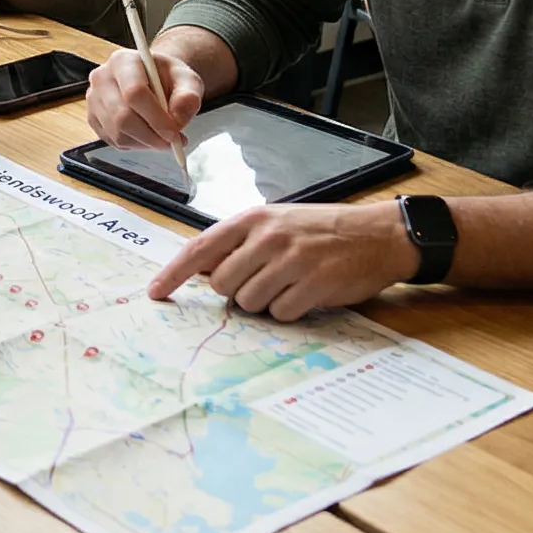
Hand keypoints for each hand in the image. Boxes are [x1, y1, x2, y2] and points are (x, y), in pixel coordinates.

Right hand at [84, 42, 204, 151]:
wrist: (153, 80)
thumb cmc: (167, 78)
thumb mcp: (187, 80)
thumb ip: (188, 96)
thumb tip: (178, 119)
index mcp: (123, 61)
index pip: (134, 92)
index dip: (156, 117)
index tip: (174, 133)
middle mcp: (102, 78)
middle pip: (122, 117)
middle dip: (151, 136)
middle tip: (172, 142)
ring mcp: (94, 99)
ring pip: (118, 133)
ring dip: (145, 143)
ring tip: (163, 137)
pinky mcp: (93, 118)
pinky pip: (114, 141)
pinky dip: (136, 145)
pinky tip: (148, 136)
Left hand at [146, 202, 419, 318]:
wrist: (377, 235)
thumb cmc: (321, 231)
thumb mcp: (275, 224)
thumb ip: (238, 244)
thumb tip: (199, 272)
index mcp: (253, 220)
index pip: (200, 249)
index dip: (173, 273)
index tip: (155, 292)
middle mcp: (268, 237)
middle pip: (222, 284)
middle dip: (236, 292)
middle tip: (263, 281)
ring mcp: (291, 261)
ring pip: (250, 302)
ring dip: (265, 302)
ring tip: (289, 284)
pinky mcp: (314, 284)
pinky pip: (281, 313)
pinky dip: (290, 310)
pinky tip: (308, 292)